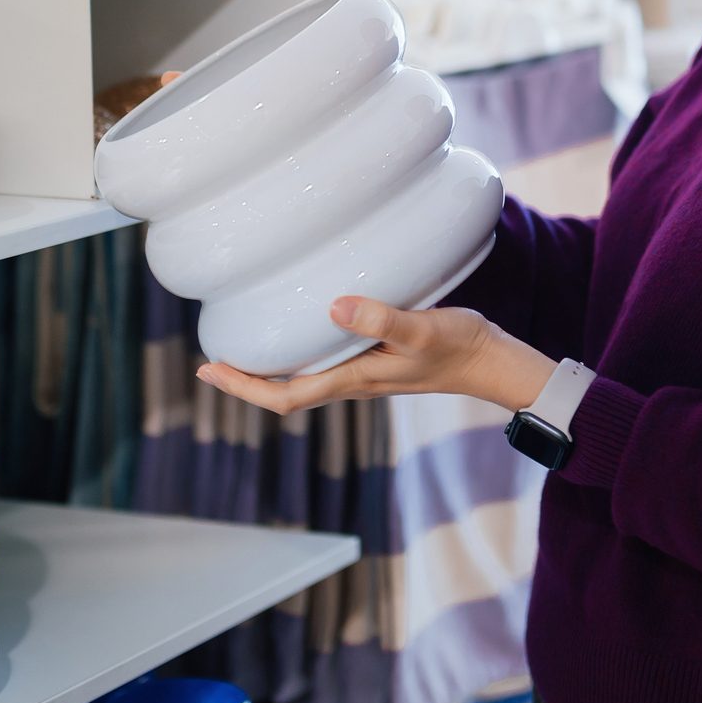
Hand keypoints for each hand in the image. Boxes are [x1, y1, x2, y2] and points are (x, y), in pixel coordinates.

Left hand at [196, 296, 555, 416]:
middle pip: (285, 392)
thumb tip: (332, 307)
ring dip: (270, 369)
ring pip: (304, 378)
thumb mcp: (420, 330)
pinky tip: (300, 327)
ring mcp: (364, 372)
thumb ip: (380, 320)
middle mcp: (352, 380)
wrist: (491, 362)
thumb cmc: (458, 347)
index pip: (285, 395)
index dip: (244, 387)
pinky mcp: (377, 358)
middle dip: (246, 381)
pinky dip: (300, 352)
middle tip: (210, 364)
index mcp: (353, 379)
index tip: (209, 371)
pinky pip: (325, 361)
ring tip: (243, 347)